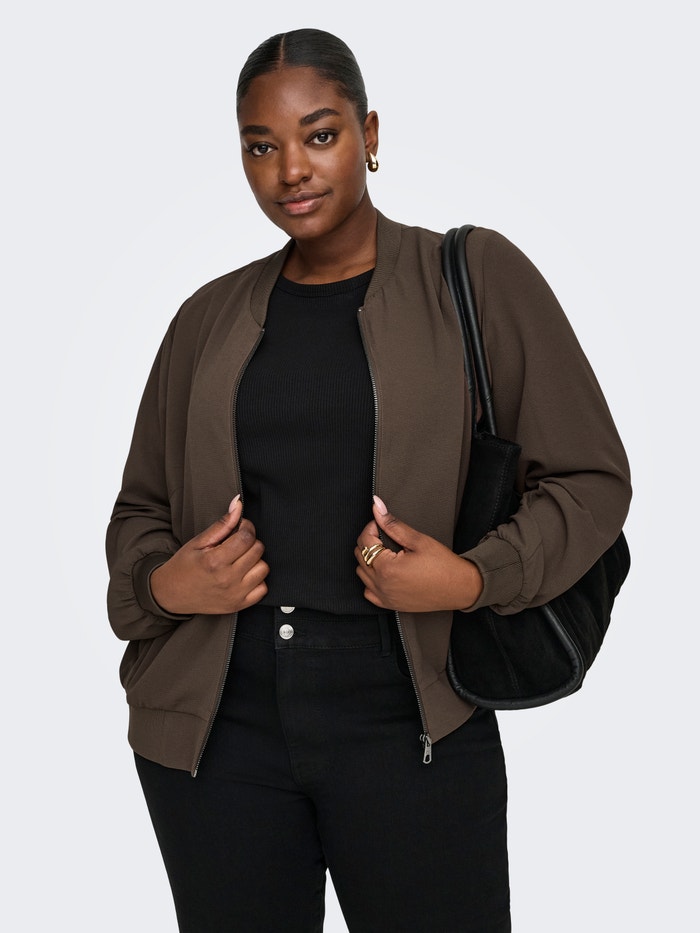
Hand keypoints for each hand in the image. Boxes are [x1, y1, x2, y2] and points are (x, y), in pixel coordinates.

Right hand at [150, 496, 268, 614]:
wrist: (171, 594)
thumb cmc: (183, 566)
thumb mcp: (198, 542)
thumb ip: (222, 524)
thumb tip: (238, 503)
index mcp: (215, 561)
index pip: (247, 537)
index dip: (246, 527)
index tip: (240, 527)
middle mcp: (227, 579)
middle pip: (258, 551)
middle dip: (250, 542)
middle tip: (236, 544)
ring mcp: (234, 595)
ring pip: (263, 569)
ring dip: (255, 561)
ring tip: (239, 560)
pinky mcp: (238, 605)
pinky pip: (263, 589)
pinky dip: (257, 580)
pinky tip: (244, 575)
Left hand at [355, 496, 482, 611]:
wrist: (460, 588)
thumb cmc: (443, 565)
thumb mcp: (418, 540)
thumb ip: (393, 524)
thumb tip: (377, 506)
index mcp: (387, 567)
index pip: (365, 540)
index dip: (372, 527)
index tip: (383, 524)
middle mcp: (382, 584)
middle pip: (360, 555)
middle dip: (370, 541)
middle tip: (386, 536)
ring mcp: (384, 596)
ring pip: (361, 572)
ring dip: (369, 559)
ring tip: (387, 552)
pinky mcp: (390, 604)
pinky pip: (368, 592)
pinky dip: (371, 580)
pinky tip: (384, 572)